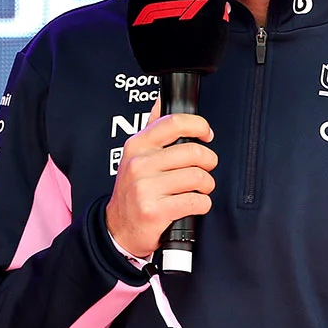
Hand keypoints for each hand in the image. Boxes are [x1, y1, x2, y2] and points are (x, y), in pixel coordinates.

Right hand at [105, 102, 215, 258]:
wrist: (119, 228)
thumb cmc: (133, 190)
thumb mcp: (135, 155)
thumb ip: (151, 127)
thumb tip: (162, 99)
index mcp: (137, 145)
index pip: (174, 123)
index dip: (199, 125)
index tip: (206, 133)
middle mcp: (139, 164)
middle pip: (194, 152)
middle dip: (209, 162)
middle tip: (206, 168)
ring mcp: (146, 188)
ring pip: (198, 178)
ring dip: (207, 185)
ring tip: (199, 188)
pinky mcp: (155, 211)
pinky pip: (196, 201)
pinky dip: (202, 204)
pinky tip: (194, 204)